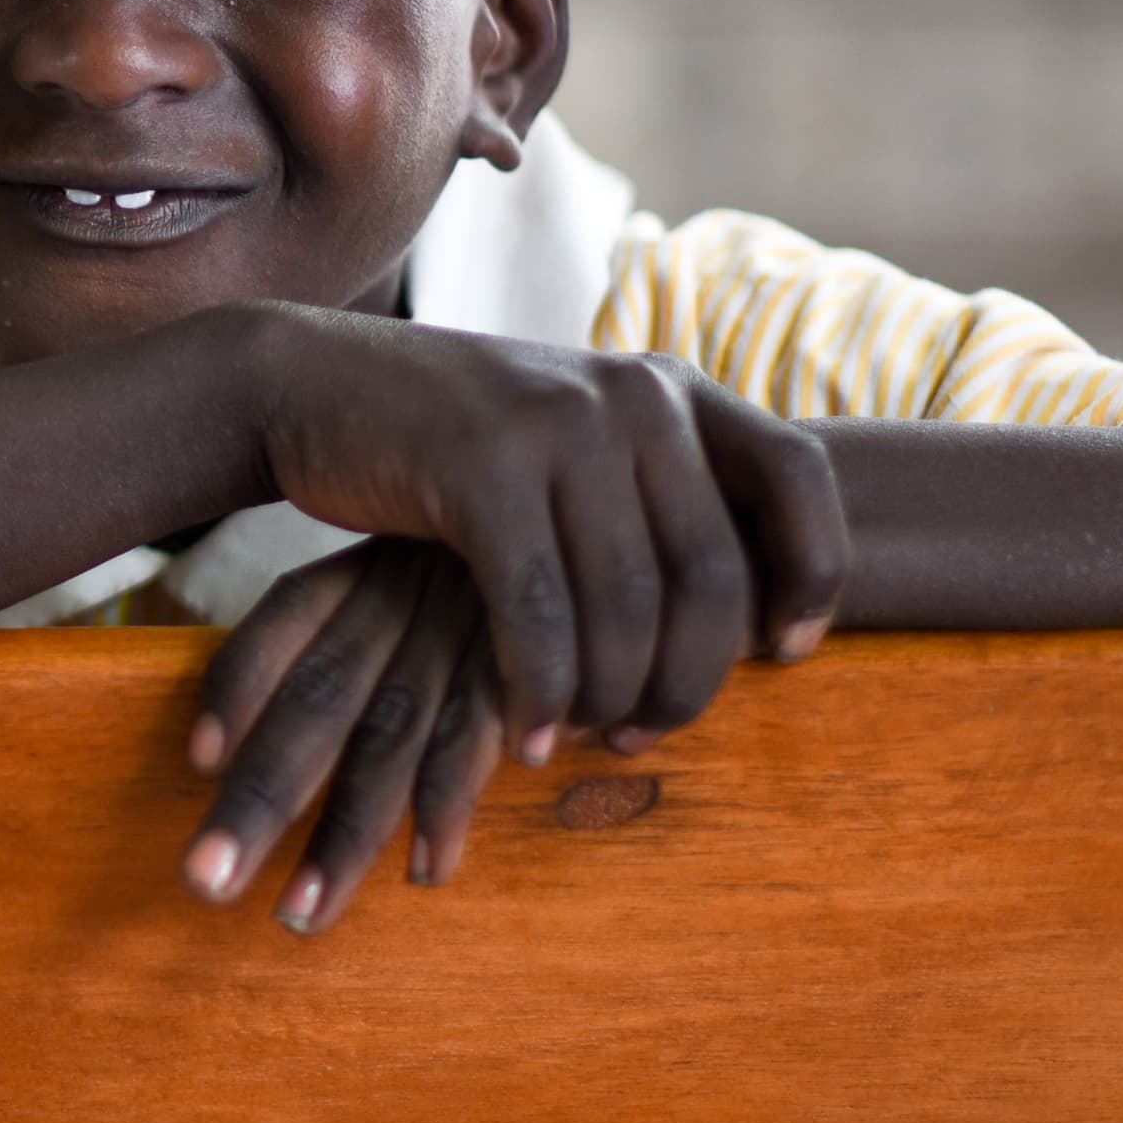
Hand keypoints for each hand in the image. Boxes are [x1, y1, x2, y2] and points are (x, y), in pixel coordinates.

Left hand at [177, 539, 506, 932]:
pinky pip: (476, 742)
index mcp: (366, 571)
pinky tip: (424, 872)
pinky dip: (447, 807)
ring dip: (343, 835)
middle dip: (258, 802)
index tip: (198, 762)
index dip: (236, 684)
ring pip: (388, 742)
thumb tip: (239, 741)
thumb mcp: (418, 563)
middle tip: (203, 884)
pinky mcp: (527, 669)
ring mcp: (466, 638)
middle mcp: (404, 602)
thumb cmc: (491, 565)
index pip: (286, 615)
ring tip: (301, 914)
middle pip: (316, 704)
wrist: (615, 518)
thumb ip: (346, 630)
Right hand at [228, 309, 848, 758]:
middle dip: (688, 680)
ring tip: (575, 738)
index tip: (788, 656)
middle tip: (642, 735)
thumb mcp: (568, 443)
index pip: (800, 477)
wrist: (309, 384)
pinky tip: (525, 738)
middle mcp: (631, 395)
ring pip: (626, 606)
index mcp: (669, 388)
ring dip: (607, 697)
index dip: (813, 576)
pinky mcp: (480, 466)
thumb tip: (746, 618)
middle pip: (712, 574)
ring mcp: (558, 424)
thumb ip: (651, 495)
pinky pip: (538, 612)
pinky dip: (538, 691)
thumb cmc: (448, 446)